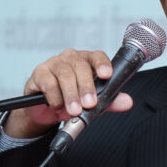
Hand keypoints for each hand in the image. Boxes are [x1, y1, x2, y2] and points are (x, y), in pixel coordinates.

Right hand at [3, 48, 133, 138]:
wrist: (45, 110)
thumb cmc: (71, 100)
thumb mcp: (92, 103)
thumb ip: (109, 101)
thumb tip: (127, 102)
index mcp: (86, 61)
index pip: (96, 56)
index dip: (102, 64)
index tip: (107, 75)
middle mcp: (70, 58)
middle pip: (80, 66)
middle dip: (86, 86)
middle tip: (89, 104)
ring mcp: (54, 63)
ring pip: (65, 74)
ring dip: (71, 94)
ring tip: (74, 110)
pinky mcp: (39, 73)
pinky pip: (48, 82)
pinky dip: (54, 97)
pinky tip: (57, 106)